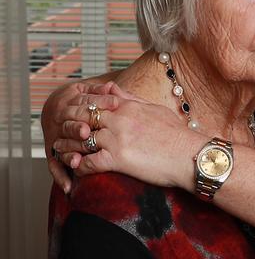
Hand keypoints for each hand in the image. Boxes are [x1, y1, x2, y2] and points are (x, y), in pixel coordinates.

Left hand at [49, 84, 200, 190]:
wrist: (191, 156)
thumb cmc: (178, 135)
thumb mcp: (155, 109)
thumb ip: (131, 97)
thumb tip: (113, 87)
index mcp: (128, 106)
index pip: (96, 100)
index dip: (80, 106)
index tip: (71, 112)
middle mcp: (119, 119)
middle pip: (83, 118)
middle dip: (69, 125)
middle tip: (59, 132)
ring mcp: (117, 138)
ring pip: (82, 140)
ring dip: (69, 147)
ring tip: (60, 153)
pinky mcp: (119, 159)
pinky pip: (90, 162)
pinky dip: (80, 167)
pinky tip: (77, 171)